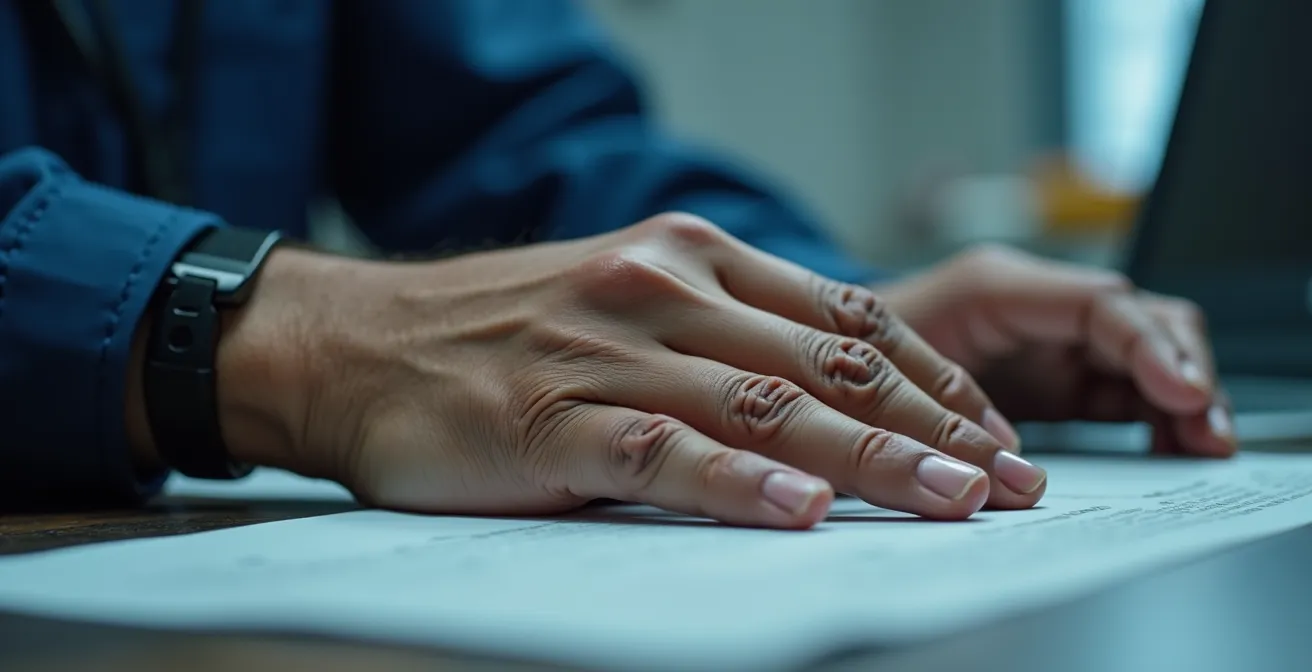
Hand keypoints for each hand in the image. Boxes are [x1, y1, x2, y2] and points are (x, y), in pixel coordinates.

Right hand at [202, 215, 1048, 528]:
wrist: (358, 341)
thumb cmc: (502, 332)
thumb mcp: (627, 302)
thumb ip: (724, 337)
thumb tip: (831, 402)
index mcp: (694, 260)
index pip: (847, 317)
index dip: (934, 378)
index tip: (994, 430)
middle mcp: (665, 292)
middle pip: (830, 364)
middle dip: (934, 426)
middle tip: (1010, 481)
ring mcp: (610, 354)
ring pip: (768, 406)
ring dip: (872, 456)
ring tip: (952, 499)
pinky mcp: (552, 421)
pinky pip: (663, 453)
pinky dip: (738, 484)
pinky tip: (800, 510)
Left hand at [877, 245, 1234, 456]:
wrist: (830, 357)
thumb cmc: (851, 347)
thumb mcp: (893, 364)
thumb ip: (948, 401)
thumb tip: (1013, 465)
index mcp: (998, 286)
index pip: (1099, 304)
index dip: (1148, 346)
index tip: (1181, 392)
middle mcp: (1036, 308)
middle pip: (1140, 322)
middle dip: (1181, 370)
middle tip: (1206, 431)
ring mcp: (1051, 343)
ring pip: (1143, 357)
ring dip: (1180, 397)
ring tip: (1204, 447)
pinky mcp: (1056, 381)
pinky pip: (1124, 391)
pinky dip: (1155, 417)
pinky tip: (1174, 449)